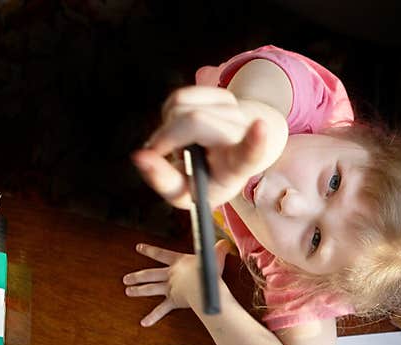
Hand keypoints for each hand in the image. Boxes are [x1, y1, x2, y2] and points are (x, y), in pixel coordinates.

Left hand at [123, 240, 230, 325]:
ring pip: (150, 289)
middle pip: (150, 274)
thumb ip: (218, 249)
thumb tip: (225, 243)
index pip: (160, 254)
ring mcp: (170, 288)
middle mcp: (170, 275)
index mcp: (177, 262)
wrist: (203, 287)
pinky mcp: (173, 300)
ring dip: (138, 290)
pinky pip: (161, 310)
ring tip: (128, 291)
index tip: (139, 248)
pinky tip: (144, 322)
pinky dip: (152, 317)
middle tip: (126, 278)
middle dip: (137, 276)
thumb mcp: (215, 256)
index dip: (149, 250)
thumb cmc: (208, 272)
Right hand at [131, 86, 280, 208]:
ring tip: (178, 145)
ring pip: (182, 106)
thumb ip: (162, 180)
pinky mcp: (224, 96)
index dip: (255, 141)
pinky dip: (169, 114)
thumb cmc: (205, 180)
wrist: (226, 159)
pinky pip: (180, 97)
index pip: (250, 154)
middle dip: (167, 135)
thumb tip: (139, 157)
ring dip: (167, 127)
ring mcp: (235, 112)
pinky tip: (181, 129)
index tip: (261, 127)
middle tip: (159, 153)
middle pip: (196, 122)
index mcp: (238, 167)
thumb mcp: (184, 193)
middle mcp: (241, 135)